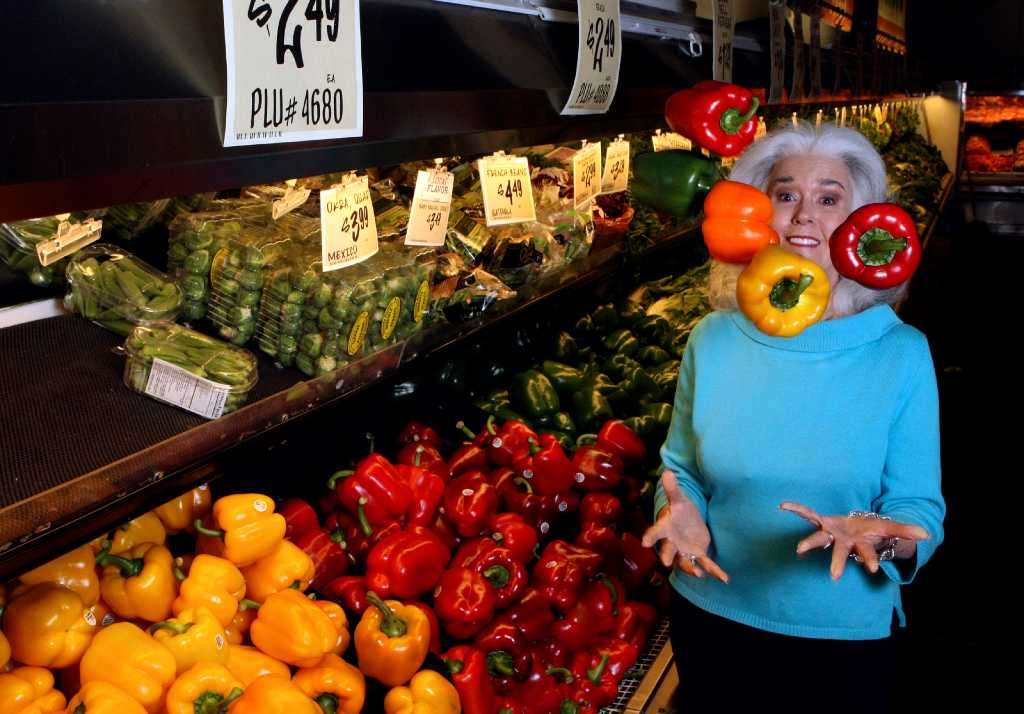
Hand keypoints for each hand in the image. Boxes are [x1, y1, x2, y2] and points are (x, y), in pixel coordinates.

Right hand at [642, 471, 729, 583]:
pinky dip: (715, 572)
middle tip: (666, 563)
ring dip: (690, 568)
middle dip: (668, 556)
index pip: (656, 532)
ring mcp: (684, 552)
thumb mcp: (679, 500)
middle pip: (668, 551)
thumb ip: (673, 489)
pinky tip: (725, 578)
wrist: (688, 523)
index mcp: (666, 528)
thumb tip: (667, 471)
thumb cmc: (680, 511)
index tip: (644, 542)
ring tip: (698, 573)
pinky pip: (705, 564)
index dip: (650, 537)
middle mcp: (672, 543)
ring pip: (685, 562)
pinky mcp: (698, 555)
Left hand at [780, 501, 928, 579]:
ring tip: (798, 550)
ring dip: (810, 544)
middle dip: (837, 563)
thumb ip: (906, 531)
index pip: (868, 554)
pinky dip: (798, 509)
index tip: (872, 569)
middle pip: (841, 553)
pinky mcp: (823, 522)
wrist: (858, 528)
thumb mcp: (890, 528)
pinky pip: (808, 514)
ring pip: (819, 539)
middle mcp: (845, 542)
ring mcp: (832, 533)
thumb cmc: (874, 531)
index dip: (870, 560)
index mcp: (862, 544)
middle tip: (834, 576)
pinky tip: (783, 506)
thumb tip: (926, 535)